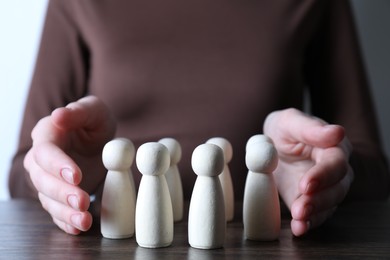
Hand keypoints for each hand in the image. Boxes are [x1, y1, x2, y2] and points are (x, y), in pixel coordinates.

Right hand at [24, 96, 115, 233]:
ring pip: (47, 199)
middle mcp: (41, 159)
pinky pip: (57, 211)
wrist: (100, 139)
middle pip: (42, 179)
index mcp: (47, 134)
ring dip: (64, 212)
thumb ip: (78, 112)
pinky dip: (66, 221)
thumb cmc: (95, 121)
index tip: (76, 176)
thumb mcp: (94, 110)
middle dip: (61, 193)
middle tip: (82, 201)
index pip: (45, 151)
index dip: (58, 165)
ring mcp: (48, 179)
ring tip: (83, 220)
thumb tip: (58, 116)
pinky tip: (78, 227)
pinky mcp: (58, 195)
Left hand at [263, 108, 353, 235]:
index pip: (335, 163)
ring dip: (314, 214)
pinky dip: (307, 224)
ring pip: (328, 205)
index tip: (307, 184)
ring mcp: (324, 189)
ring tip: (298, 220)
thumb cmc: (284, 130)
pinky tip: (299, 228)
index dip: (323, 175)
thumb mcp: (289, 122)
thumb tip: (338, 132)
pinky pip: (315, 216)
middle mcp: (334, 171)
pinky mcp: (311, 202)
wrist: (271, 146)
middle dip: (320, 200)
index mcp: (332, 148)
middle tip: (301, 207)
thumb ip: (309, 128)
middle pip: (337, 188)